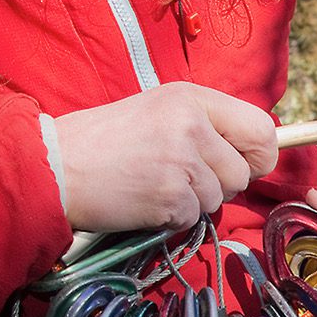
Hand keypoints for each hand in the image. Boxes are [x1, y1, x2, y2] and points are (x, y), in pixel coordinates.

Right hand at [53, 83, 278, 232]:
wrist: (55, 166)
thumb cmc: (105, 141)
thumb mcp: (158, 112)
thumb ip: (205, 126)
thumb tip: (252, 155)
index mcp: (191, 98)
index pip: (262, 128)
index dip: (258, 154)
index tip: (241, 164)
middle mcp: (191, 124)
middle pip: (242, 172)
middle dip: (219, 184)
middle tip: (180, 177)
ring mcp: (181, 161)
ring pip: (219, 198)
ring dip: (192, 202)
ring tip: (154, 184)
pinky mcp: (169, 196)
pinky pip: (193, 218)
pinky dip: (172, 217)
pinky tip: (144, 199)